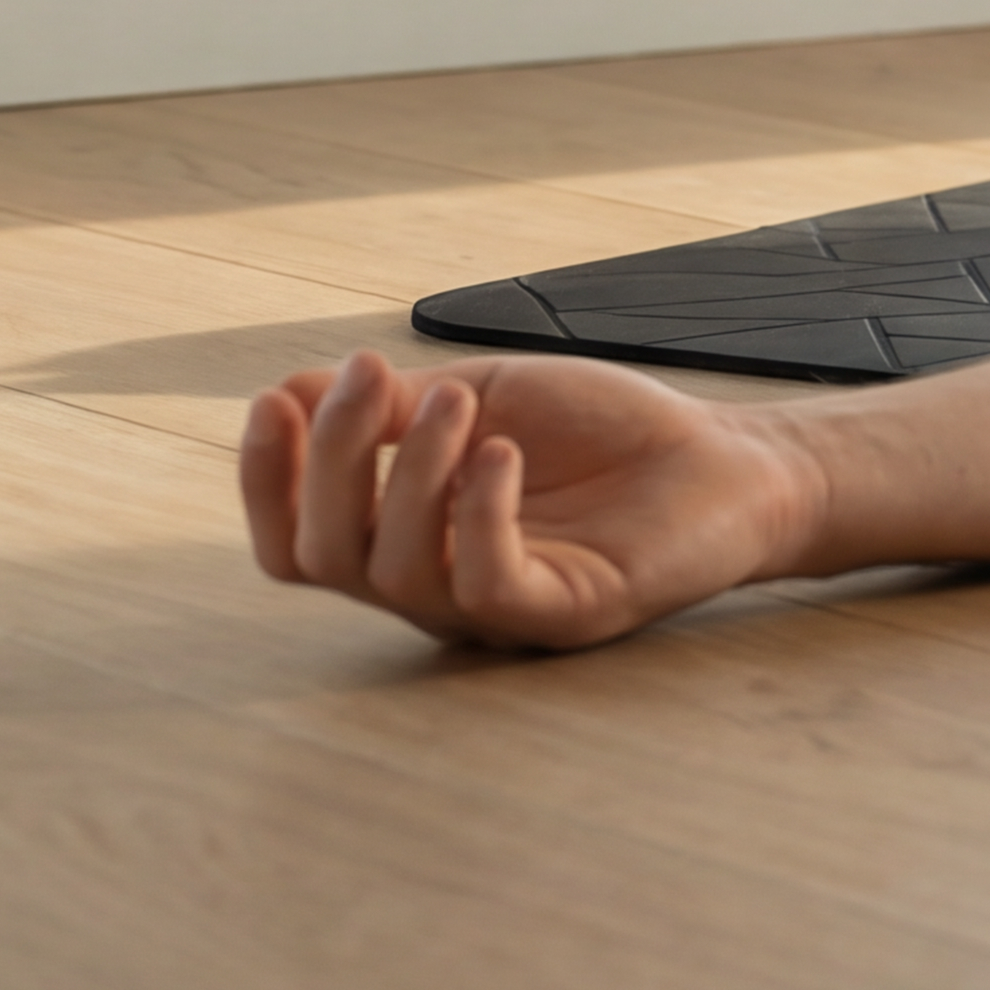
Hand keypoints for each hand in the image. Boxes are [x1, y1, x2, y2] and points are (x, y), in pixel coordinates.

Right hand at [241, 346, 819, 651]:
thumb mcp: (488, 397)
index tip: (273, 398)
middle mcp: (433, 585)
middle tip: (371, 373)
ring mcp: (493, 610)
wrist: (724, 458)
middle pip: (325, 555)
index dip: (266, 480)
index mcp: (404, 537)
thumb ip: (396, 405)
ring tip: (453, 402)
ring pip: (393, 571)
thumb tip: (292, 389)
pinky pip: (484, 587)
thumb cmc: (602, 432)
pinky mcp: (558, 616)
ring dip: (407, 473)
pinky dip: (477, 514)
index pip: (295, 540)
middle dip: (329, 460)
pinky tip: (501, 451)